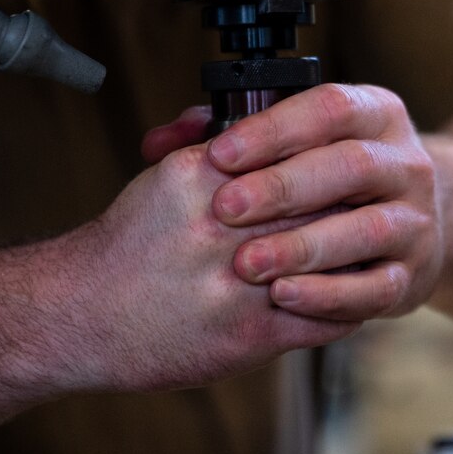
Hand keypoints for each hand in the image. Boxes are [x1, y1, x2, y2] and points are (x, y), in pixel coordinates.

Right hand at [61, 141, 358, 392]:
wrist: (78, 314)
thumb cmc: (127, 244)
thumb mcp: (164, 177)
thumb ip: (210, 144)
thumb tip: (241, 118)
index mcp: (206, 180)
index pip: (297, 158)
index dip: (332, 163)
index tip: (350, 166)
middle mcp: (225, 230)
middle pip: (322, 204)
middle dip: (352, 204)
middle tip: (374, 203)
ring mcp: (240, 286)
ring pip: (332, 262)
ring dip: (358, 256)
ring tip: (371, 248)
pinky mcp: (249, 336)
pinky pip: (325, 319)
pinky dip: (348, 306)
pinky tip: (355, 295)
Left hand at [200, 84, 443, 322]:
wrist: (406, 226)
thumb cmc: (329, 179)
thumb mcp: (296, 142)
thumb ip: (229, 134)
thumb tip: (162, 141)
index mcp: (376, 114)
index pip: (331, 108)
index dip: (274, 129)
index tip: (220, 153)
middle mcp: (406, 163)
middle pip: (352, 165)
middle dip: (283, 187)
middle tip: (225, 209)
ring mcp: (416, 221)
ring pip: (369, 229)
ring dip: (304, 246)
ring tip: (248, 263)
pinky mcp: (413, 276)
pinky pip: (377, 289)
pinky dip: (329, 295)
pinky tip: (284, 296)